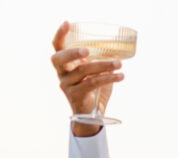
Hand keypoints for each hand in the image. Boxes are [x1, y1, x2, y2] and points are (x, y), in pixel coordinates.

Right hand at [51, 21, 123, 136]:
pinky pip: (92, 83)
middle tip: (88, 50)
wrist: (92, 115)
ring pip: (83, 71)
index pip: (57, 46)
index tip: (67, 23)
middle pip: (60, 58)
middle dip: (73, 52)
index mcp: (65, 63)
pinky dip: (108, 78)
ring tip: (119, 64)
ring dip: (104, 66)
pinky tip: (120, 76)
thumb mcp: (95, 72)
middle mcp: (61, 72)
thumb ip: (99, 61)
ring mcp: (66, 84)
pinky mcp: (75, 95)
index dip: (60, 34)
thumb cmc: (94, 90)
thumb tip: (115, 49)